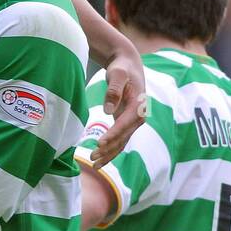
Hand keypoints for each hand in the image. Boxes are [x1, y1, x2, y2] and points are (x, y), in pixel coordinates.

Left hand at [90, 46, 146, 168]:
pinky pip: (119, 140)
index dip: (112, 135)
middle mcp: (138, 116)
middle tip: (92, 157)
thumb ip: (114, 90)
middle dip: (109, 149)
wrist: (128, 65)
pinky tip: (99, 160)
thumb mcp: (117, 74)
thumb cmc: (122, 68)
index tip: (99, 144)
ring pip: (122, 142)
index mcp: (138, 106)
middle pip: (123, 137)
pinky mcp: (126, 123)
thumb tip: (108, 110)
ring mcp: (133, 121)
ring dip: (109, 154)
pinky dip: (111, 151)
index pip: (124, 124)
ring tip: (94, 164)